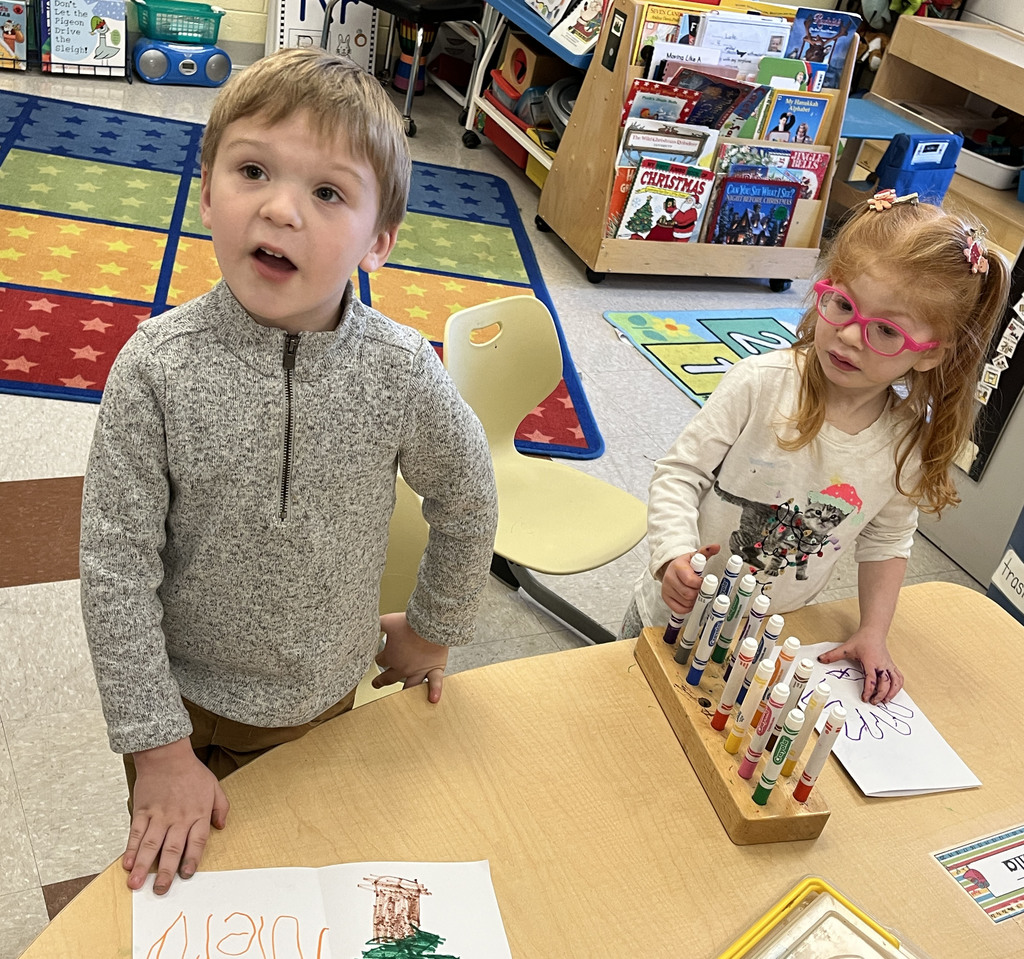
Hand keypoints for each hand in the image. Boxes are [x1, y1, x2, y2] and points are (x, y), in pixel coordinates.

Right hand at [125, 738, 229, 894]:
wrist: (166, 754)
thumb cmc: (191, 772)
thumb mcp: (214, 786)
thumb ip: (221, 808)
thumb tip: (221, 827)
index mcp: (197, 814)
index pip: (196, 842)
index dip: (191, 860)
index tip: (186, 875)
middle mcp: (178, 818)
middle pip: (172, 849)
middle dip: (165, 872)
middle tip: (160, 890)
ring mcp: (158, 815)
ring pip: (150, 845)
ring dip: (143, 866)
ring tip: (136, 885)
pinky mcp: (142, 811)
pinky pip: (135, 833)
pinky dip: (130, 849)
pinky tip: (127, 864)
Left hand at [374, 612, 448, 702]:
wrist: (431, 624)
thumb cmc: (410, 623)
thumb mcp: (388, 621)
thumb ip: (378, 624)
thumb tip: (369, 623)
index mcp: (391, 656)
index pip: (380, 660)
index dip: (378, 658)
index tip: (378, 657)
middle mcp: (403, 667)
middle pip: (389, 677)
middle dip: (381, 680)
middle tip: (377, 684)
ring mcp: (419, 670)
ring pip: (410, 685)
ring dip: (404, 692)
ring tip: (402, 700)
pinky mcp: (435, 668)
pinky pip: (435, 682)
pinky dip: (435, 691)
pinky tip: (433, 699)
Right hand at [660, 544, 720, 614]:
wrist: (672, 568)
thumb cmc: (685, 564)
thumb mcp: (695, 555)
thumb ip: (706, 551)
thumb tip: (716, 547)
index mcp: (677, 566)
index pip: (690, 580)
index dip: (700, 584)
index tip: (704, 582)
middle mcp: (669, 578)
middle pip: (688, 594)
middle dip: (698, 594)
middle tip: (702, 590)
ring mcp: (666, 589)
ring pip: (685, 602)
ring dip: (694, 601)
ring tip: (696, 594)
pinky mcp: (665, 598)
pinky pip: (678, 609)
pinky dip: (687, 608)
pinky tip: (690, 601)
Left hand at [817, 630, 903, 704]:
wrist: (874, 631)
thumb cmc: (862, 640)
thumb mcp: (846, 648)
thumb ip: (833, 655)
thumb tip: (820, 659)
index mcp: (871, 661)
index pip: (871, 679)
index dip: (869, 690)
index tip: (865, 698)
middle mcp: (882, 664)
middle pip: (885, 683)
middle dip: (880, 695)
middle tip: (873, 702)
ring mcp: (888, 665)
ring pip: (895, 682)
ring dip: (892, 693)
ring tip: (885, 701)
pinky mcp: (892, 665)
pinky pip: (899, 678)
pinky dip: (898, 686)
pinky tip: (892, 692)